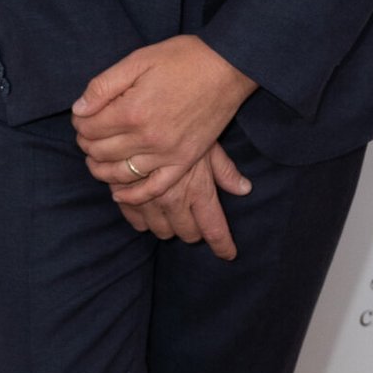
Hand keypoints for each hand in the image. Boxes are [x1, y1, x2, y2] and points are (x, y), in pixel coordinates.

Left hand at [71, 35, 258, 204]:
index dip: (79, 122)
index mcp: (132, 111)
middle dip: (87, 143)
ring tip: (97, 158)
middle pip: (100, 152)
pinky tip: (119, 193)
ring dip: (101, 168)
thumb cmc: (182, 58)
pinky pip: (154, 188)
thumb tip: (79, 110)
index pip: (88, 128)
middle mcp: (147, 137)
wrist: (227, 67)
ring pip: (120, 173)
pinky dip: (133, 195)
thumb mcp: (137, 60)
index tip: (83, 115)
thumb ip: (103, 85)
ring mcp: (167, 153)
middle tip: (88, 133)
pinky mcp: (185, 160)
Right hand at [114, 141, 251, 259]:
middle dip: (194, 229)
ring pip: (163, 231)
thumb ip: (225, 171)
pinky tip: (150, 206)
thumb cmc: (179, 128)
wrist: (137, 119)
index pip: (214, 230)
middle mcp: (175, 201)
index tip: (228, 254)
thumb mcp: (207, 146)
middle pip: (188, 234)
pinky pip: (138, 223)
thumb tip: (244, 188)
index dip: (223, 246)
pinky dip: (145, 219)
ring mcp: (150, 202)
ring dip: (169, 224)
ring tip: (172, 209)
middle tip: (194, 216)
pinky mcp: (127, 198)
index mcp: (198, 190)